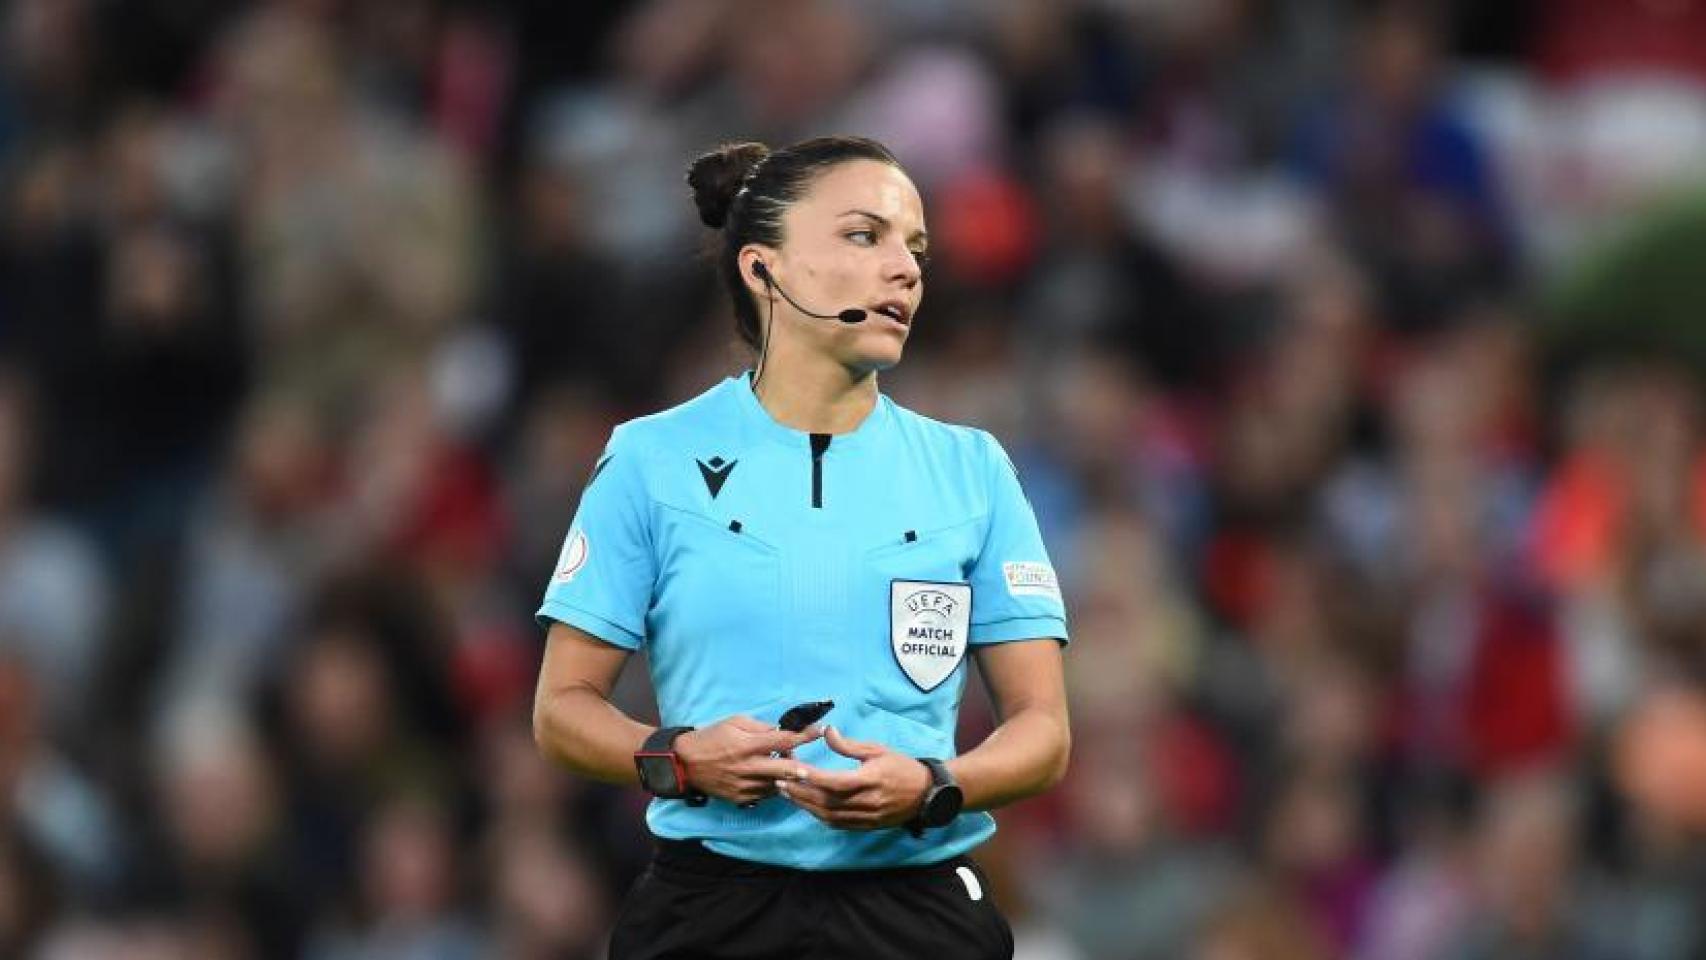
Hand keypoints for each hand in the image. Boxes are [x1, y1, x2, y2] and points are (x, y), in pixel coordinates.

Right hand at [673, 716, 823, 804]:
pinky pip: (766, 794)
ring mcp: (745, 786)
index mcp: (747, 745)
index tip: (819, 731)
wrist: (685, 763)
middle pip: (787, 769)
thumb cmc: (712, 737)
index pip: (783, 740)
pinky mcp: (741, 798)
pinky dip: (774, 785)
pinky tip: (771, 776)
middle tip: (814, 764)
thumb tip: (782, 731)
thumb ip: (760, 727)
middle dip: (805, 766)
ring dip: (787, 776)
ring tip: (786, 766)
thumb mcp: (735, 722)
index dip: (804, 735)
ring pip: (779, 784)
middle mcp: (748, 768)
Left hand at [776, 727, 931, 829]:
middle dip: (801, 793)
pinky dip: (819, 816)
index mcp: (870, 780)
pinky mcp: (866, 826)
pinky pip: (838, 824)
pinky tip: (807, 806)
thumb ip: (848, 745)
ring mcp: (866, 817)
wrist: (926, 793)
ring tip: (788, 794)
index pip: (835, 782)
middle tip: (781, 782)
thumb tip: (826, 731)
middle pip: (827, 802)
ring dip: (806, 806)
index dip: (813, 778)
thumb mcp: (877, 750)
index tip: (795, 770)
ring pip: (829, 816)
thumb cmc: (901, 766)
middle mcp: (867, 802)